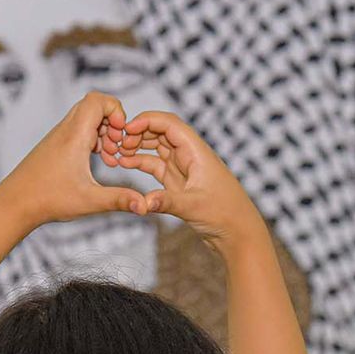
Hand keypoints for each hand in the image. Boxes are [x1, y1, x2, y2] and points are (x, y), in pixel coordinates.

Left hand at [0, 91, 148, 227]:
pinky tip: (98, 162)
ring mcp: (59, 137)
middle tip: (118, 146)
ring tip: (110, 157)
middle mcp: (65, 130)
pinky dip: (92, 140)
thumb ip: (120, 200)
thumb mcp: (89, 201)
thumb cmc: (46, 200)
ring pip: (87, 118)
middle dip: (113, 122)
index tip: (122, 134)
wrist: (13, 204)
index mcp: (75, 135)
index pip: (97, 99)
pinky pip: (79, 130)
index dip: (116, 110)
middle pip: (94, 105)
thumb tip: (145, 206)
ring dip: (103, 132)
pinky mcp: (55, 145)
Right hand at [108, 109, 264, 252]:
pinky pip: (156, 165)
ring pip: (156, 147)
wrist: (238, 233)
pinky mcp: (178, 182)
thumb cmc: (225, 214)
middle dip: (138, 133)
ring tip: (117, 152)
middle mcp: (189, 155)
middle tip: (118, 143)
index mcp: (197, 152)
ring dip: (137, 147)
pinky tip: (124, 164)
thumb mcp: (194, 206)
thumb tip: (143, 203)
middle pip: (161, 132)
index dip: (148, 120)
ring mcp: (183, 168)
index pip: (170, 124)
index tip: (127, 128)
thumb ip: (167, 202)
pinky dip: (140, 163)